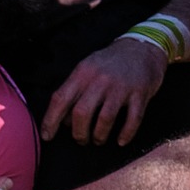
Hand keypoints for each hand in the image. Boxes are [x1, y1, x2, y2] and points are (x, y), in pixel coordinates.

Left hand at [44, 36, 166, 145]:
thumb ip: (74, 91)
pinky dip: (126, 133)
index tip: (46, 136)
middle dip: (78, 133)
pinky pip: (133, 119)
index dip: (51, 120)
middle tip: (81, 140)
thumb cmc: (110, 63)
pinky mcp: (140, 93)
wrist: (142, 48)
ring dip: (99, 135)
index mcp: (82, 73)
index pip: (60, 98)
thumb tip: (63, 120)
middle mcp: (100, 79)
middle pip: (81, 112)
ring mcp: (121, 87)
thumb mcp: (87, 68)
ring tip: (98, 140)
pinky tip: (121, 141)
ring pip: (105, 119)